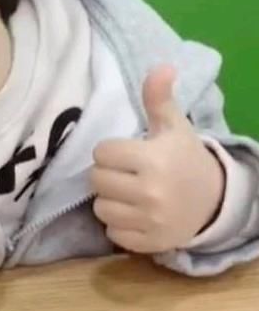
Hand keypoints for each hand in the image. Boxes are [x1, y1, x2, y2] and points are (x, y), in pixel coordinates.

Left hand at [90, 65, 224, 253]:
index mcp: (152, 159)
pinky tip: (133, 213)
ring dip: (109, 200)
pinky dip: (118, 225)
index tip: (124, 152)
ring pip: (100, 208)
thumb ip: (158, 97)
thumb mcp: (173, 125)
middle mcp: (149, 192)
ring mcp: (150, 221)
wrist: (214, 199)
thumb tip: (161, 66)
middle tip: (124, 172)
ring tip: (127, 192)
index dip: (109, 151)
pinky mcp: (150, 244)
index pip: (101, 153)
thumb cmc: (184, 156)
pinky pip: (112, 234)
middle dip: (106, 174)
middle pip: (96, 180)